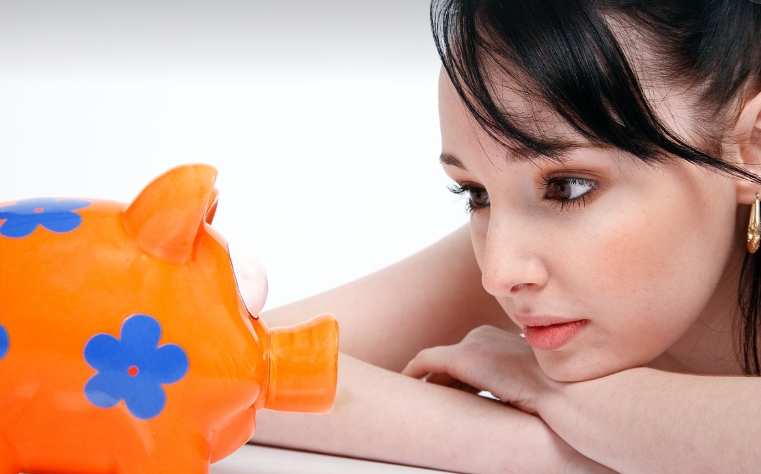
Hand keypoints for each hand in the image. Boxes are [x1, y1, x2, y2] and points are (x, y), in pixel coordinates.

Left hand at [402, 325, 561, 414]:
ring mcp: (471, 344)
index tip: (454, 397)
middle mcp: (482, 334)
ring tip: (422, 402)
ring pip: (437, 365)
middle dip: (442, 383)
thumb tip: (504, 396)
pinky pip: (424, 363)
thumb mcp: (530, 380)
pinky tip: (406, 386)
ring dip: (430, 383)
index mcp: (499, 336)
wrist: (562, 391)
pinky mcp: (462, 358)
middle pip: (451, 362)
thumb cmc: (554, 391)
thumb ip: (512, 381)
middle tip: (433, 403)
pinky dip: (413, 373)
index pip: (468, 358)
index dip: (457, 381)